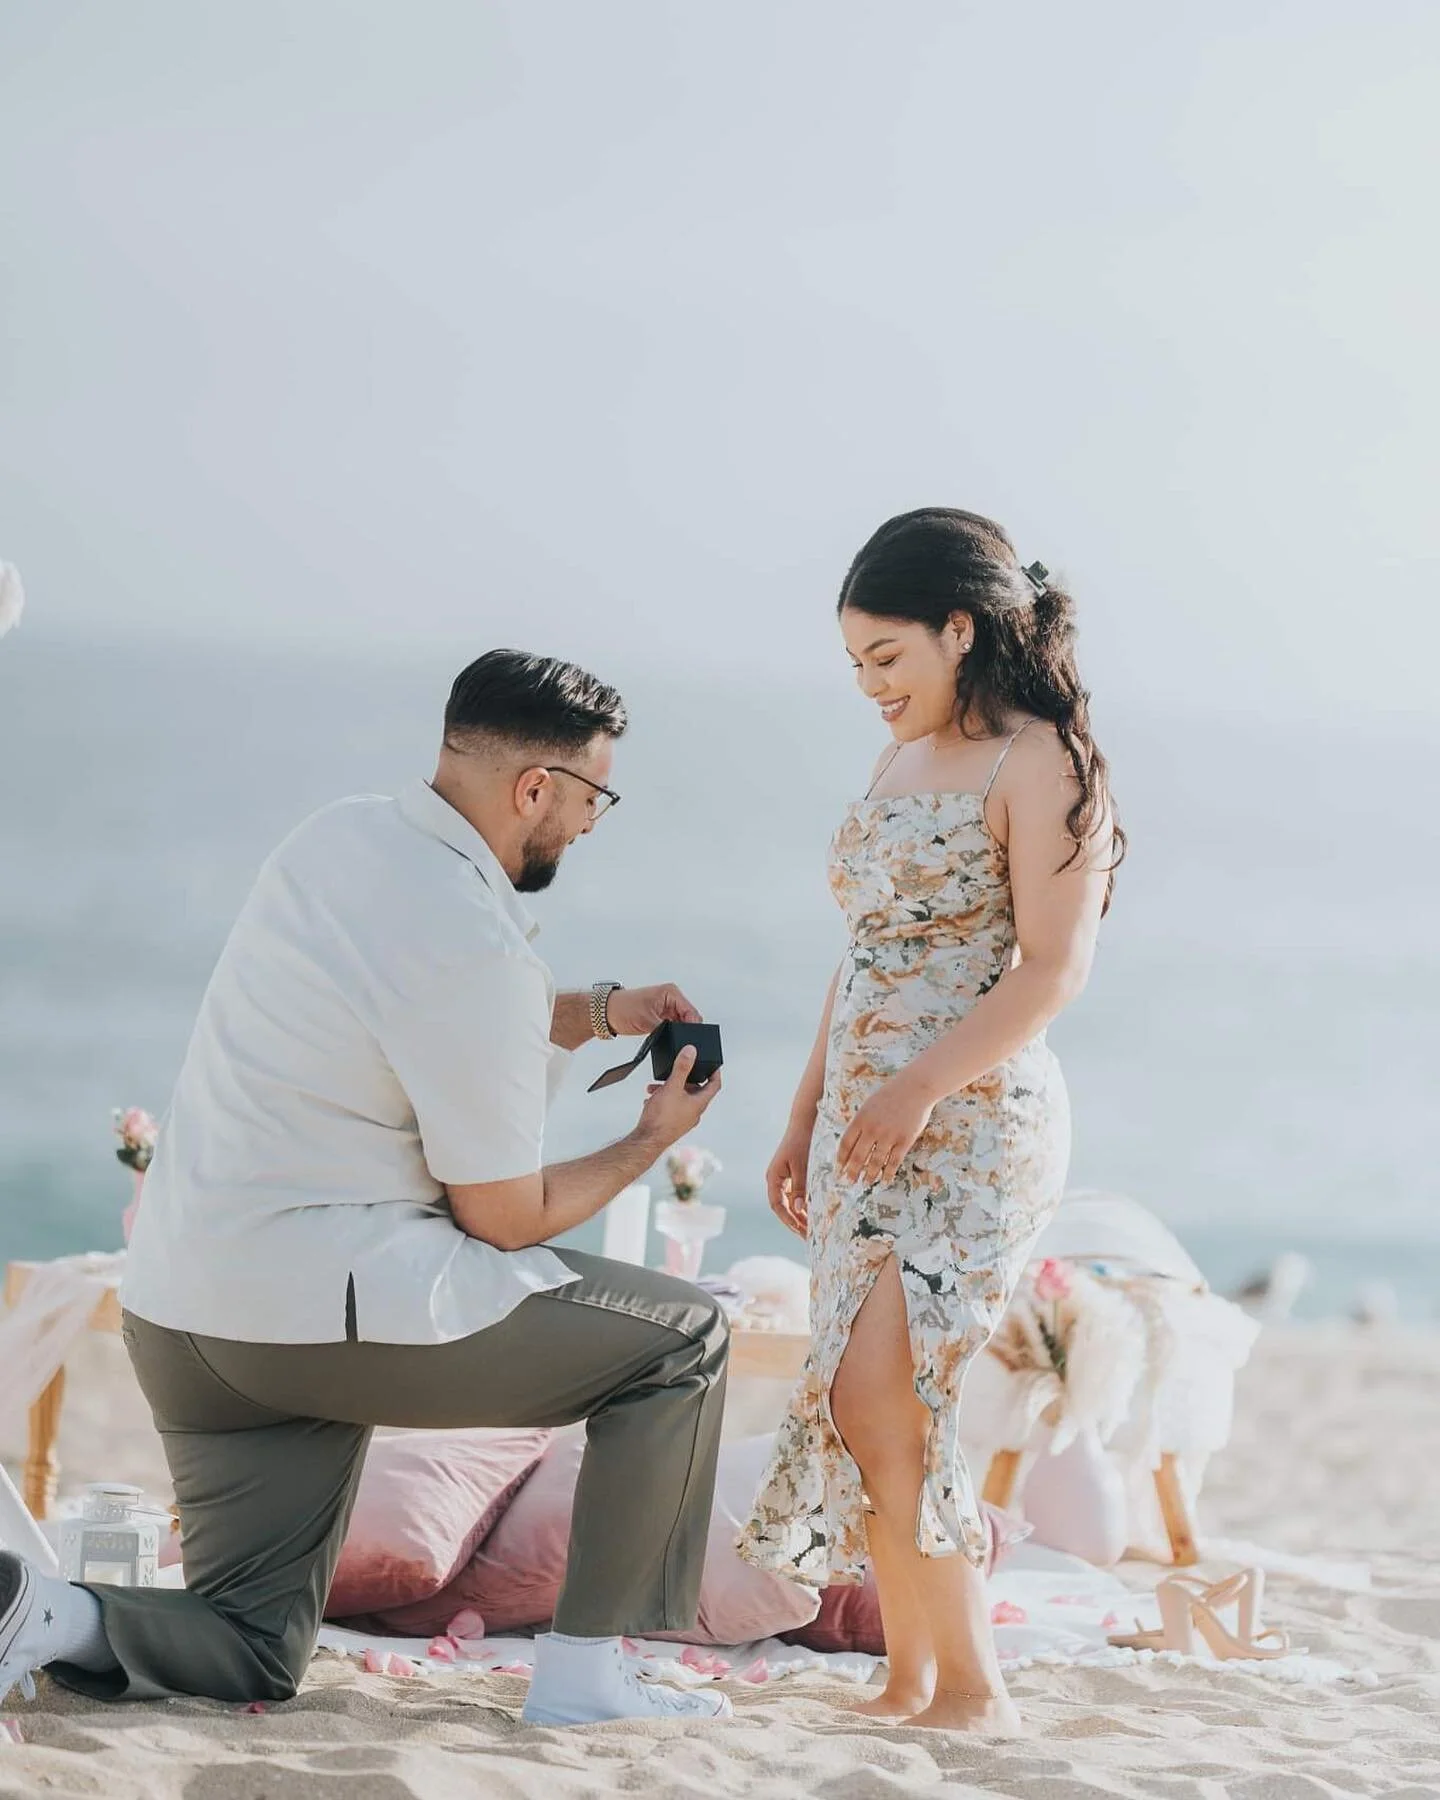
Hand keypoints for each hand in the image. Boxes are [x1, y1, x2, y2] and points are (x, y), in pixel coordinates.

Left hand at [606, 982, 702, 1036]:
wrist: (607, 1013)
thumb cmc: (623, 1008)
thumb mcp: (648, 1020)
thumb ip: (666, 1029)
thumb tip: (677, 1038)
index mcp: (671, 992)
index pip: (692, 1012)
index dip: (692, 1026)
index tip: (688, 1039)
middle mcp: (671, 998)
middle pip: (689, 1018)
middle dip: (685, 1029)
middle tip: (677, 1039)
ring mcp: (666, 1008)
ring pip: (682, 1024)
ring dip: (677, 1031)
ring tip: (666, 1035)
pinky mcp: (661, 1016)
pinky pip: (673, 1026)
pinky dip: (671, 1033)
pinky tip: (664, 1036)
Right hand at [634, 1045, 722, 1150]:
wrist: (647, 1140)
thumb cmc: (661, 1119)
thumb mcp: (672, 1087)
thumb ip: (681, 1068)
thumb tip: (691, 1052)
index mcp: (699, 1104)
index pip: (714, 1085)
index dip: (715, 1073)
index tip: (714, 1065)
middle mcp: (694, 1113)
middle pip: (696, 1091)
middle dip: (684, 1079)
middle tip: (677, 1072)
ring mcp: (684, 1120)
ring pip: (681, 1099)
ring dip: (670, 1089)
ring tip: (656, 1087)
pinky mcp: (672, 1125)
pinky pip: (671, 1107)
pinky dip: (664, 1100)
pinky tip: (652, 1099)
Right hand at [766, 1118, 812, 1238]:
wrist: (804, 1122)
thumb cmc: (801, 1142)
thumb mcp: (802, 1166)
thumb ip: (800, 1188)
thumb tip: (800, 1210)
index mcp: (774, 1178)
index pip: (777, 1206)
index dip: (788, 1220)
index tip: (801, 1231)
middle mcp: (776, 1180)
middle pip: (783, 1207)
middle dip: (795, 1222)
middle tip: (809, 1236)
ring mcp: (784, 1177)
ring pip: (790, 1202)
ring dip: (800, 1215)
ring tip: (812, 1228)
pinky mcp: (793, 1174)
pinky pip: (797, 1194)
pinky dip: (804, 1204)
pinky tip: (815, 1212)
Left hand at [836, 1072, 935, 1186]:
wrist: (915, 1088)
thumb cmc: (891, 1095)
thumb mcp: (869, 1105)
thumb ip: (861, 1122)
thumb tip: (852, 1143)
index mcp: (861, 1119)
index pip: (846, 1144)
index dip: (841, 1159)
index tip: (838, 1169)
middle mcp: (872, 1129)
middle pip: (858, 1156)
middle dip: (852, 1172)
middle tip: (849, 1181)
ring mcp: (889, 1136)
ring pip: (875, 1162)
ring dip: (869, 1175)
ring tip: (865, 1182)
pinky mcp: (904, 1140)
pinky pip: (894, 1162)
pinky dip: (888, 1173)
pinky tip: (885, 1180)